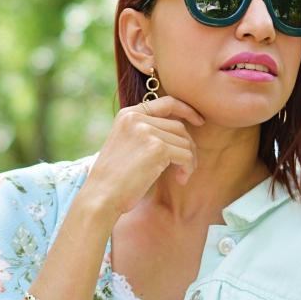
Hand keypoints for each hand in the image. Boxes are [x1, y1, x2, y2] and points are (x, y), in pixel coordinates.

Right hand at [81, 94, 205, 217]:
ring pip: (185, 142)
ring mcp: (147, 132)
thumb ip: (146, 132)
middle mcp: (137, 118)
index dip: (187, 110)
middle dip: (188, 147)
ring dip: (188, 161)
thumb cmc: (114, 178)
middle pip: (179, 127)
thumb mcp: (126, 144)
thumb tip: (182, 131)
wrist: (101, 196)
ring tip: (180, 176)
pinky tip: (180, 180)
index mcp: (128, 114)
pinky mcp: (157, 148)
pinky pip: (186, 156)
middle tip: (184, 167)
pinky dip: (188, 169)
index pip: (167, 103)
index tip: (200, 121)